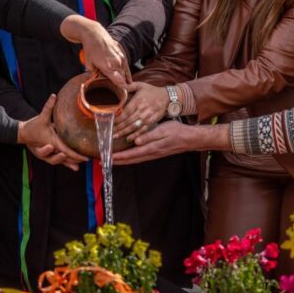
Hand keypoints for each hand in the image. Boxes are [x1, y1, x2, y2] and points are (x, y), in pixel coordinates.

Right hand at [18, 94, 88, 170]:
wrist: (22, 133)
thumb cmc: (32, 126)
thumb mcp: (41, 117)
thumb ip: (48, 107)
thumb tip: (53, 95)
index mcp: (51, 142)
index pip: (65, 150)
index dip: (76, 154)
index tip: (85, 158)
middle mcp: (51, 150)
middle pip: (64, 158)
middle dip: (74, 160)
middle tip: (84, 160)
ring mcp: (49, 153)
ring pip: (60, 161)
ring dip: (68, 164)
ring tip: (77, 166)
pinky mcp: (48, 154)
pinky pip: (58, 161)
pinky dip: (65, 164)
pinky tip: (74, 167)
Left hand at [60, 15, 130, 87]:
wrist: (94, 34)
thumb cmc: (90, 49)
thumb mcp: (88, 64)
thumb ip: (94, 74)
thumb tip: (98, 79)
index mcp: (108, 67)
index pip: (119, 82)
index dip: (122, 89)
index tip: (123, 94)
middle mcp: (116, 63)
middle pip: (122, 77)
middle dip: (122, 84)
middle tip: (122, 92)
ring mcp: (120, 57)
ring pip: (125, 71)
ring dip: (125, 77)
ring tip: (127, 85)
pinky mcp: (121, 52)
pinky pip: (125, 64)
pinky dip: (126, 71)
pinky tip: (127, 77)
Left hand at [113, 82, 168, 139]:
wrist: (167, 97)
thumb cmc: (152, 91)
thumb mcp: (141, 85)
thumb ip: (129, 85)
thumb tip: (119, 85)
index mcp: (138, 101)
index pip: (125, 112)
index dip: (117, 119)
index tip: (109, 122)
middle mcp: (142, 110)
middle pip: (128, 121)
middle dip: (118, 128)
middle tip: (109, 132)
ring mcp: (147, 117)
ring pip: (133, 127)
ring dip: (124, 132)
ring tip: (115, 136)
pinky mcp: (151, 122)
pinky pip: (142, 130)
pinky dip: (135, 135)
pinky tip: (128, 139)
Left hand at [113, 122, 230, 164]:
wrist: (189, 139)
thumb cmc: (177, 132)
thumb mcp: (163, 130)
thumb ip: (149, 136)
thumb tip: (136, 142)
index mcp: (151, 148)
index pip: (131, 154)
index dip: (119, 157)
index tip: (107, 158)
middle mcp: (150, 154)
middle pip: (131, 160)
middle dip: (117, 161)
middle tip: (104, 162)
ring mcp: (153, 155)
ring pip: (134, 159)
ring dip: (123, 160)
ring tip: (112, 160)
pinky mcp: (155, 153)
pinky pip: (139, 157)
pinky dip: (131, 157)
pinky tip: (127, 156)